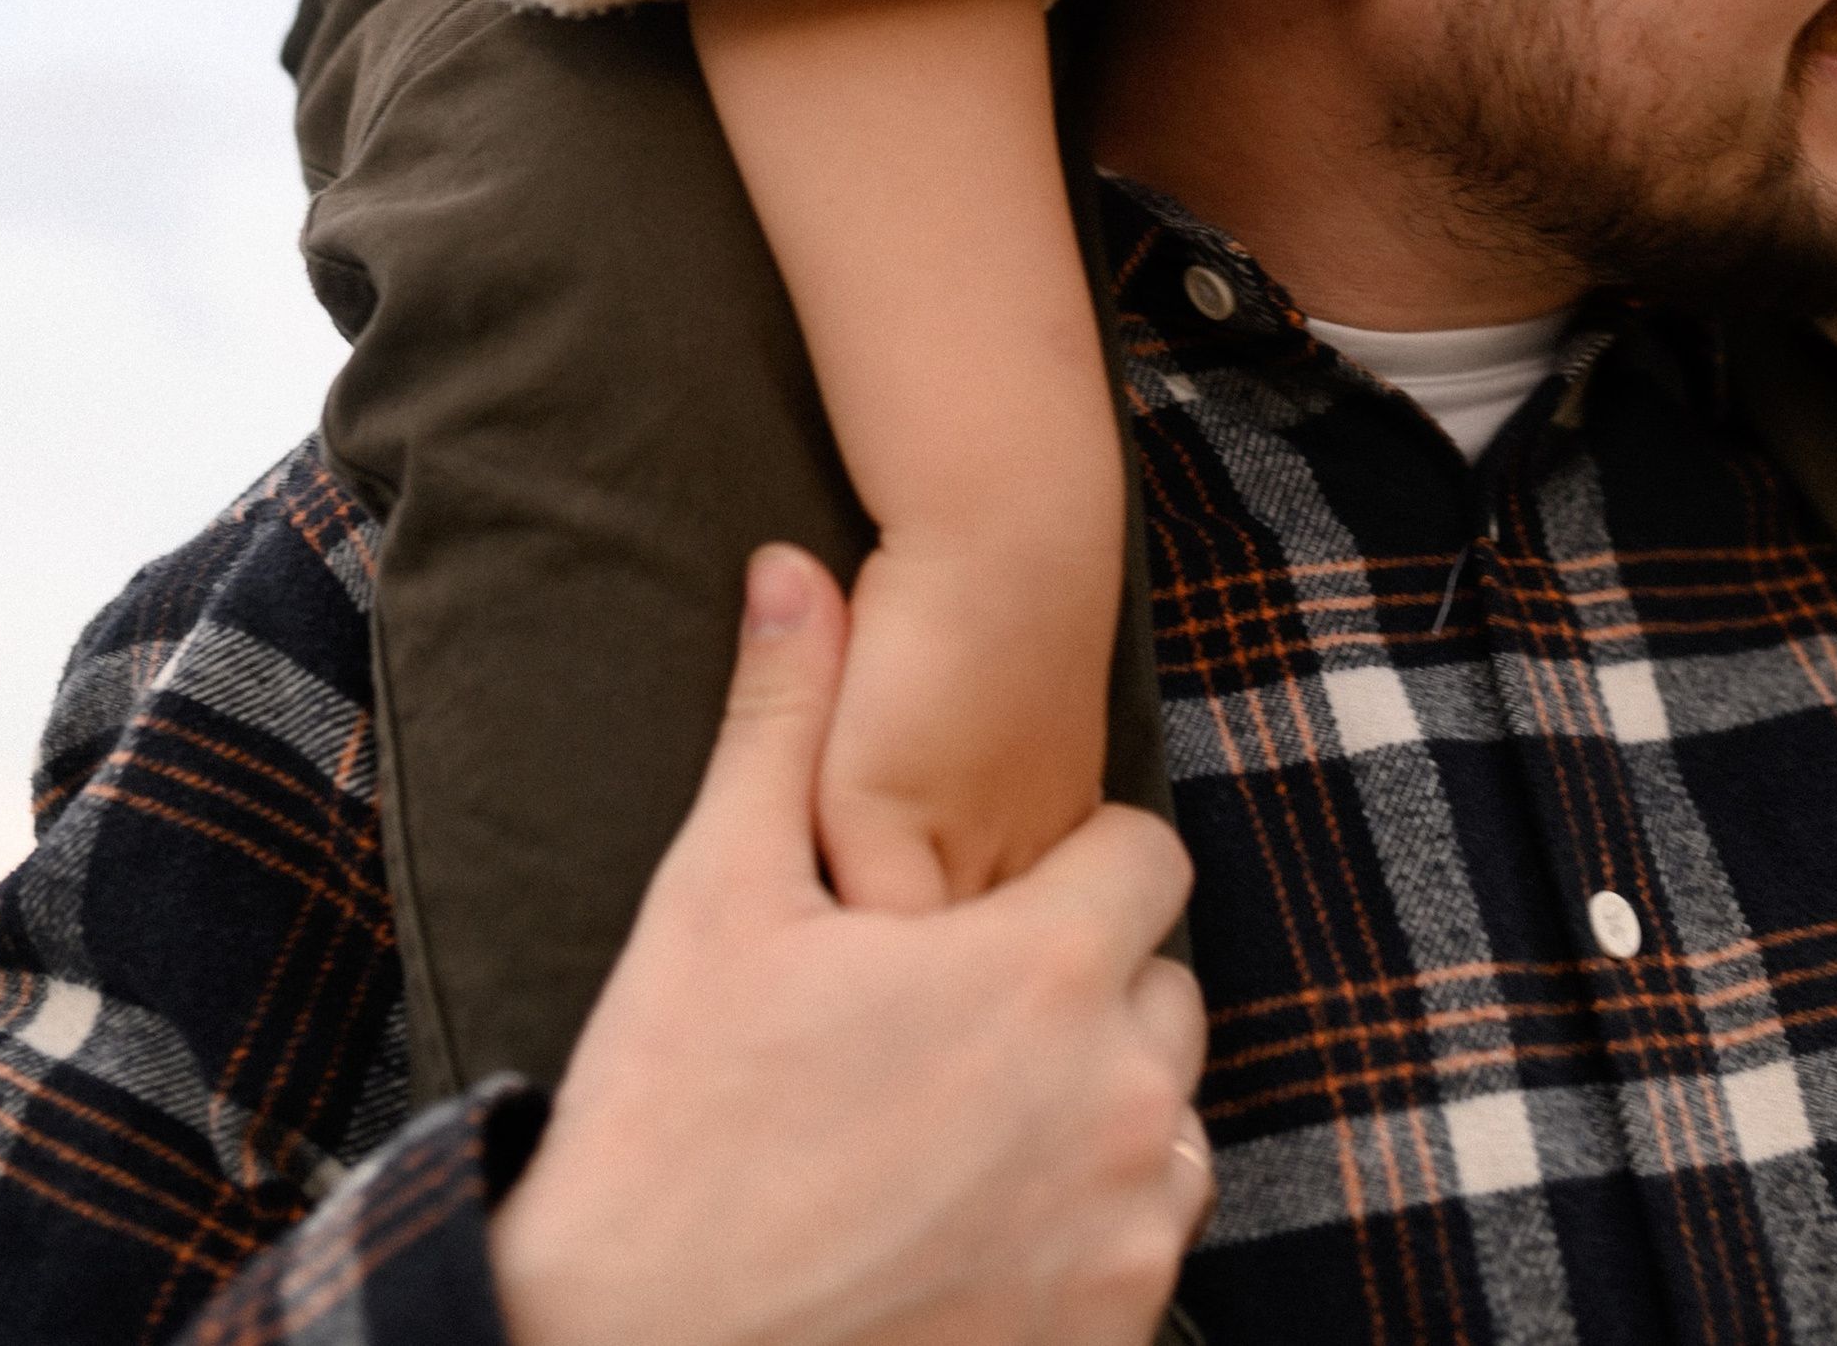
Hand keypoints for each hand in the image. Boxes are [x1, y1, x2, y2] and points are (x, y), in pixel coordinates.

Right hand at [490, 544, 1212, 1345]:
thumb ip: (783, 720)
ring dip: (1093, 1112)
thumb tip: (789, 567)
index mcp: (1047, 972)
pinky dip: (1084, 1232)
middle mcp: (1120, 1100)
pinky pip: (1142, 1249)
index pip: (1146, 859)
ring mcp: (1125, 1234)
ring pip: (1163, 1125)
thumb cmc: (672, 1122)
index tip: (988, 907)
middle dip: (1082, 990)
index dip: (1074, 868)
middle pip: (1161, 992)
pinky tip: (971, 1222)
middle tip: (957, 1020)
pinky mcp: (1107, 1339)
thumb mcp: (718, 899)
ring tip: (962, 1124)